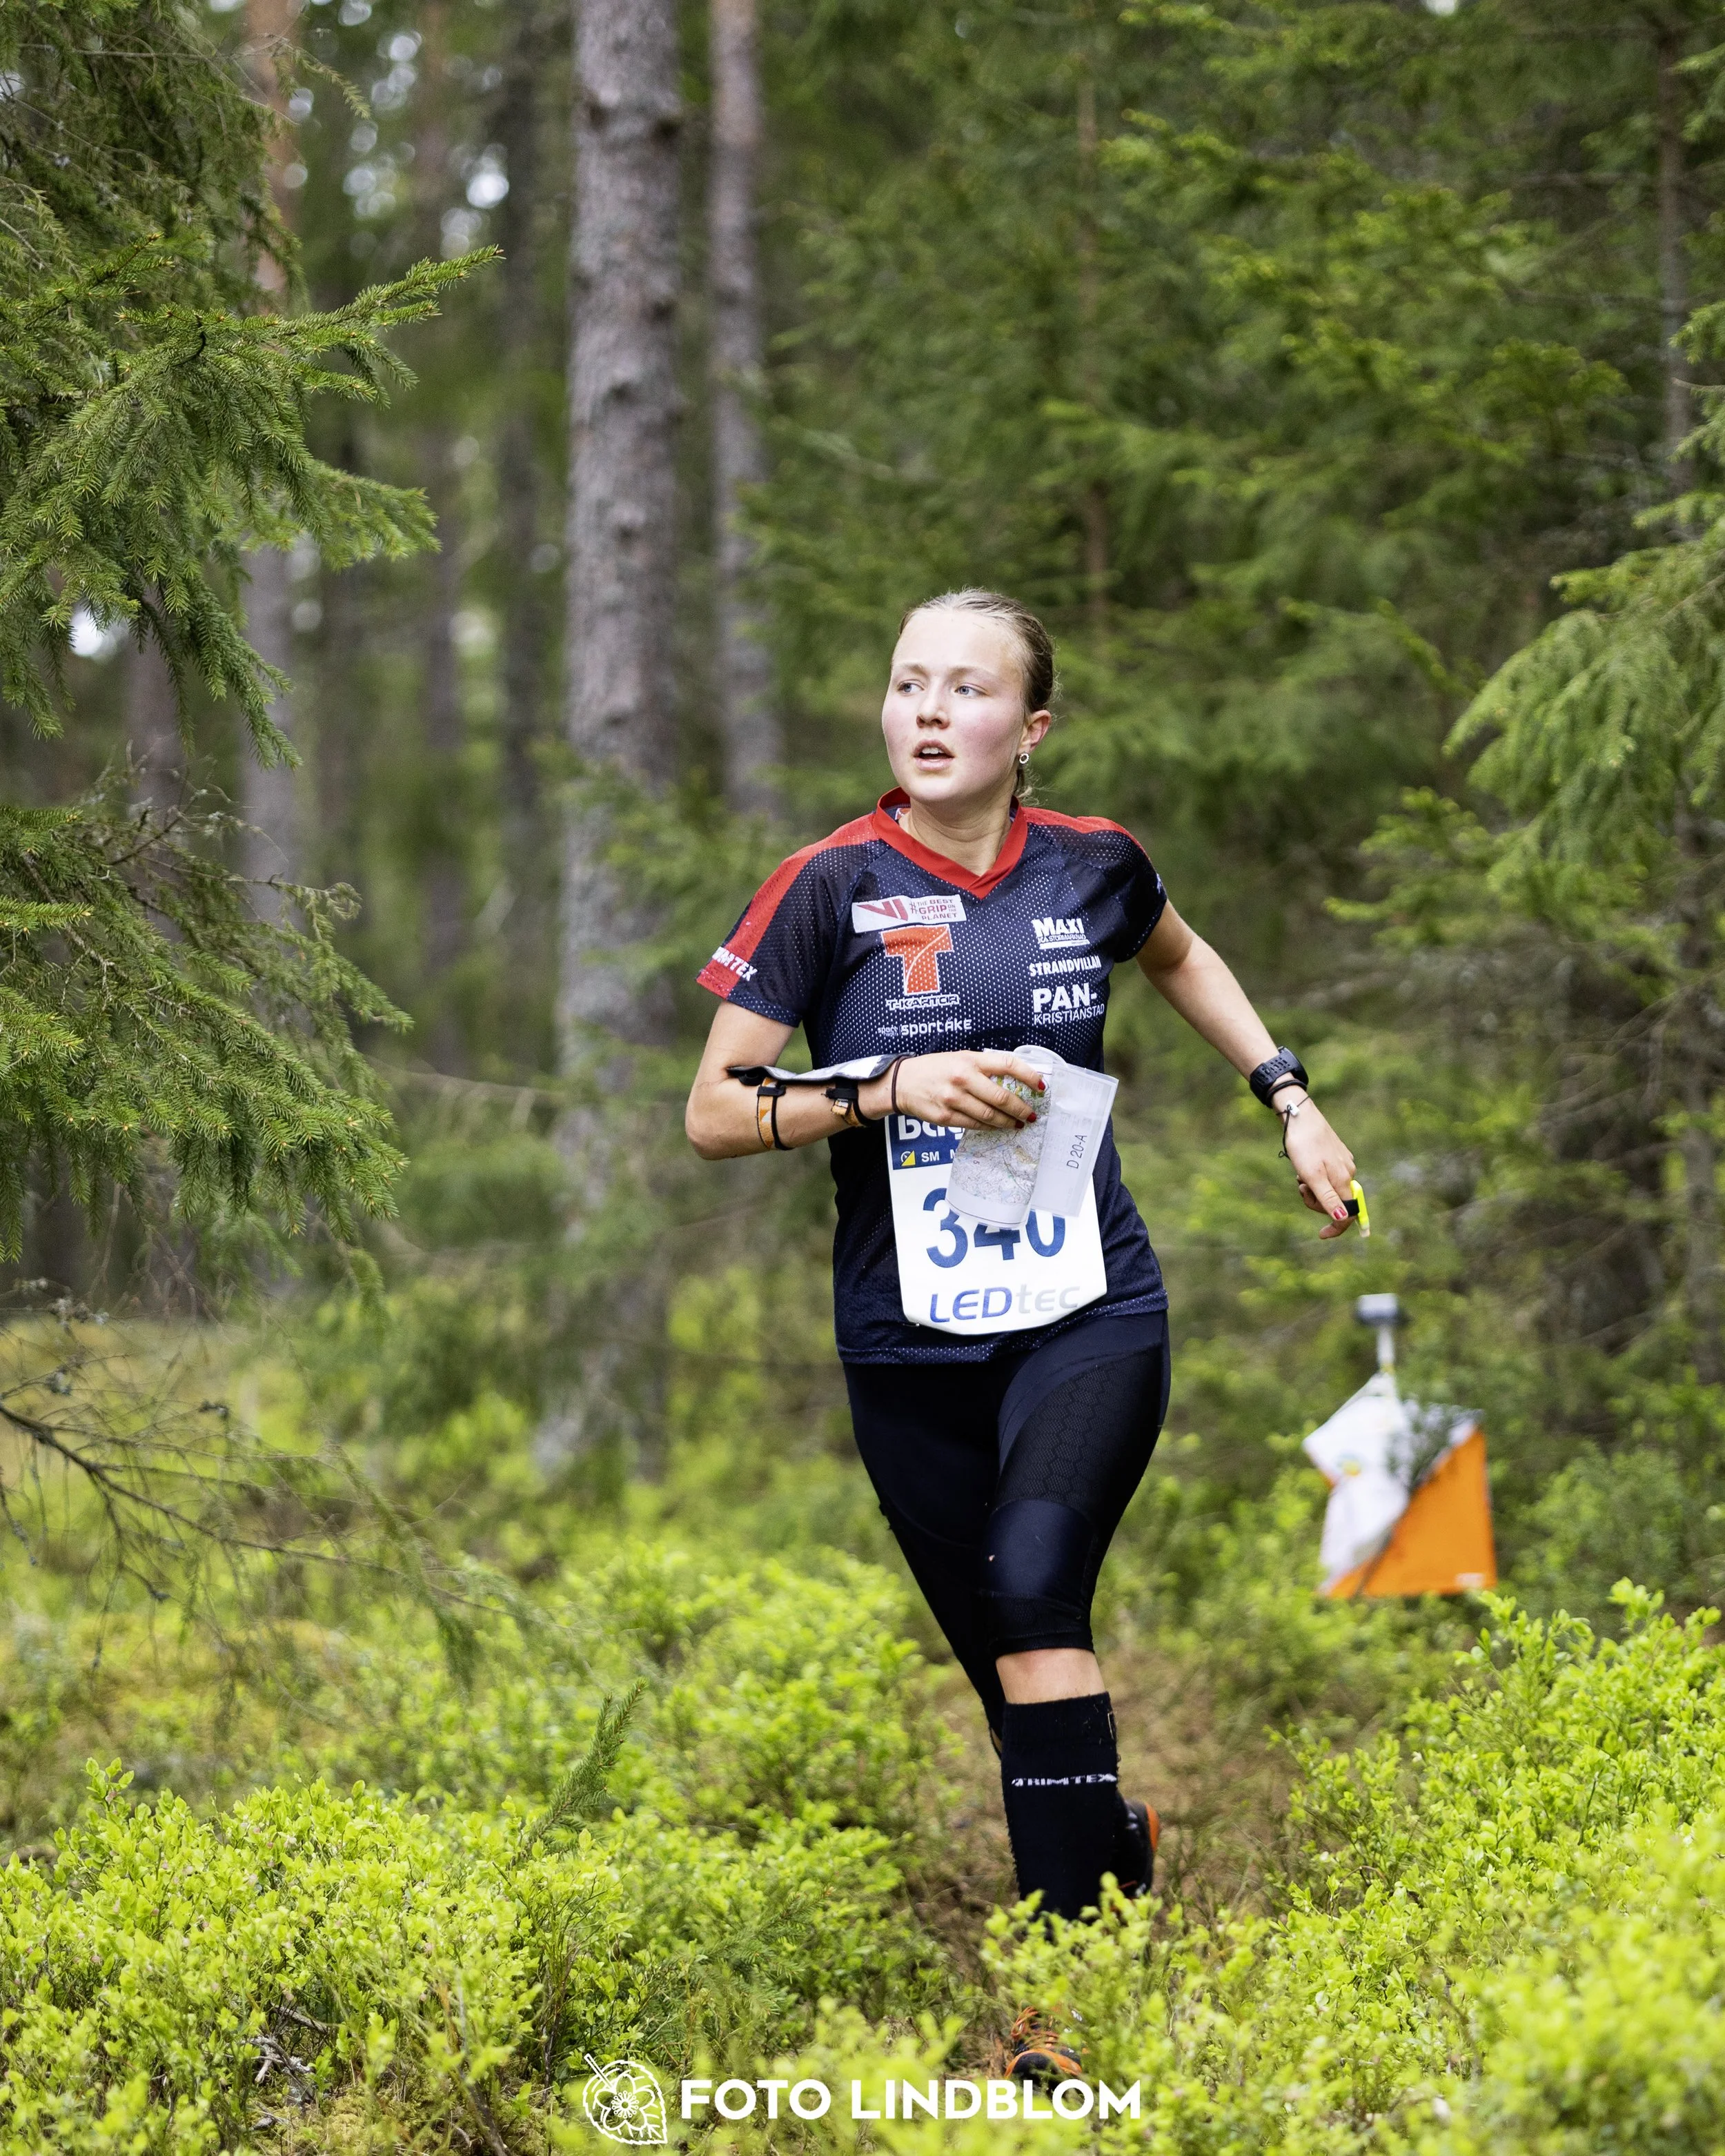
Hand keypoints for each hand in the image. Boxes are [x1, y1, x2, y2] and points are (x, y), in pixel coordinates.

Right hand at [864, 1050, 1048, 1132]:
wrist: (902, 1082)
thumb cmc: (934, 1068)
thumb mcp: (960, 1058)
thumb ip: (984, 1067)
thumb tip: (1014, 1080)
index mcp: (970, 1060)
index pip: (1008, 1065)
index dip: (1029, 1076)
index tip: (1041, 1086)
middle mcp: (963, 1078)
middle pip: (1002, 1097)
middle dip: (1022, 1109)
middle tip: (1031, 1115)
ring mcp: (953, 1099)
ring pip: (990, 1116)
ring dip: (1008, 1122)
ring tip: (1017, 1124)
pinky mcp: (945, 1117)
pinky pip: (975, 1125)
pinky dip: (990, 1128)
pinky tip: (997, 1127)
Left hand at [1280, 1096, 1358, 1238]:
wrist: (1299, 1118)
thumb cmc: (1304, 1147)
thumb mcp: (1312, 1177)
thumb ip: (1328, 1199)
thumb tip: (1343, 1220)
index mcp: (1344, 1180)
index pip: (1348, 1214)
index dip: (1336, 1228)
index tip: (1321, 1234)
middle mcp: (1348, 1173)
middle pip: (1337, 1203)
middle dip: (1317, 1202)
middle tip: (1301, 1188)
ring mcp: (1343, 1163)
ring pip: (1329, 1190)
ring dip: (1313, 1189)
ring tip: (1300, 1176)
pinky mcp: (1336, 1156)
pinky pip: (1326, 1177)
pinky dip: (1313, 1178)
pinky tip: (1304, 1168)